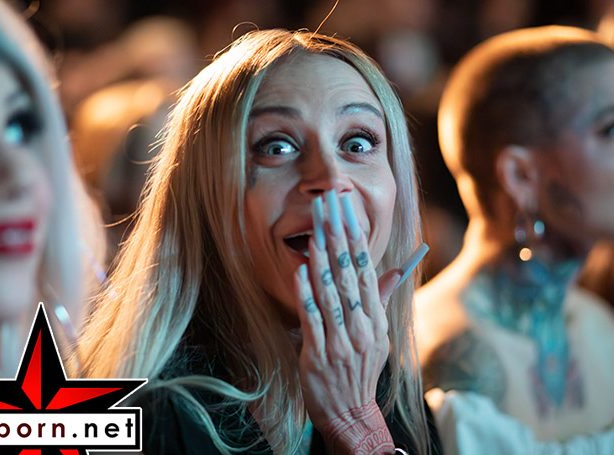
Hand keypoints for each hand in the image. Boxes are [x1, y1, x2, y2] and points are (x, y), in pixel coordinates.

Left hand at [295, 191, 399, 453]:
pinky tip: (300, 271)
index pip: (366, 271)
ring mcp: (339, 340)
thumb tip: (395, 270)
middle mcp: (360, 326)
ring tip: (315, 232)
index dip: (356, 239)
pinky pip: (312, 319)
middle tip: (330, 209)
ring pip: (330, 293)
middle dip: (339, 238)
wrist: (349, 411)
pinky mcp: (318, 354)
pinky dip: (306, 294)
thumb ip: (380, 300)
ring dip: (322, 260)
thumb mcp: (378, 336)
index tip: (349, 212)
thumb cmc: (361, 369)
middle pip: (348, 275)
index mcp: (375, 319)